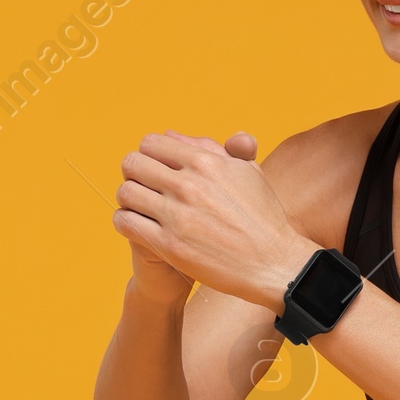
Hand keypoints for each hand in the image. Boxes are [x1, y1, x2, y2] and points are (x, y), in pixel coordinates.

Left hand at [114, 130, 311, 307]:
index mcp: (205, 162)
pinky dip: (125, 222)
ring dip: (129, 199)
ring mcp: (177, 216)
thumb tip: (171, 135)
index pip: (151, 143)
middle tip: (145, 188)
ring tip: (141, 208)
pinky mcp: (169, 245)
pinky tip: (139, 226)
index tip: (155, 169)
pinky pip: (126, 222)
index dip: (149, 155)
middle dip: (135, 174)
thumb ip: (210, 148)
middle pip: (132, 164)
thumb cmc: (263, 217)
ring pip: (125, 193)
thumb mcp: (246, 172)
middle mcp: (188, 185)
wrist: (274, 264)